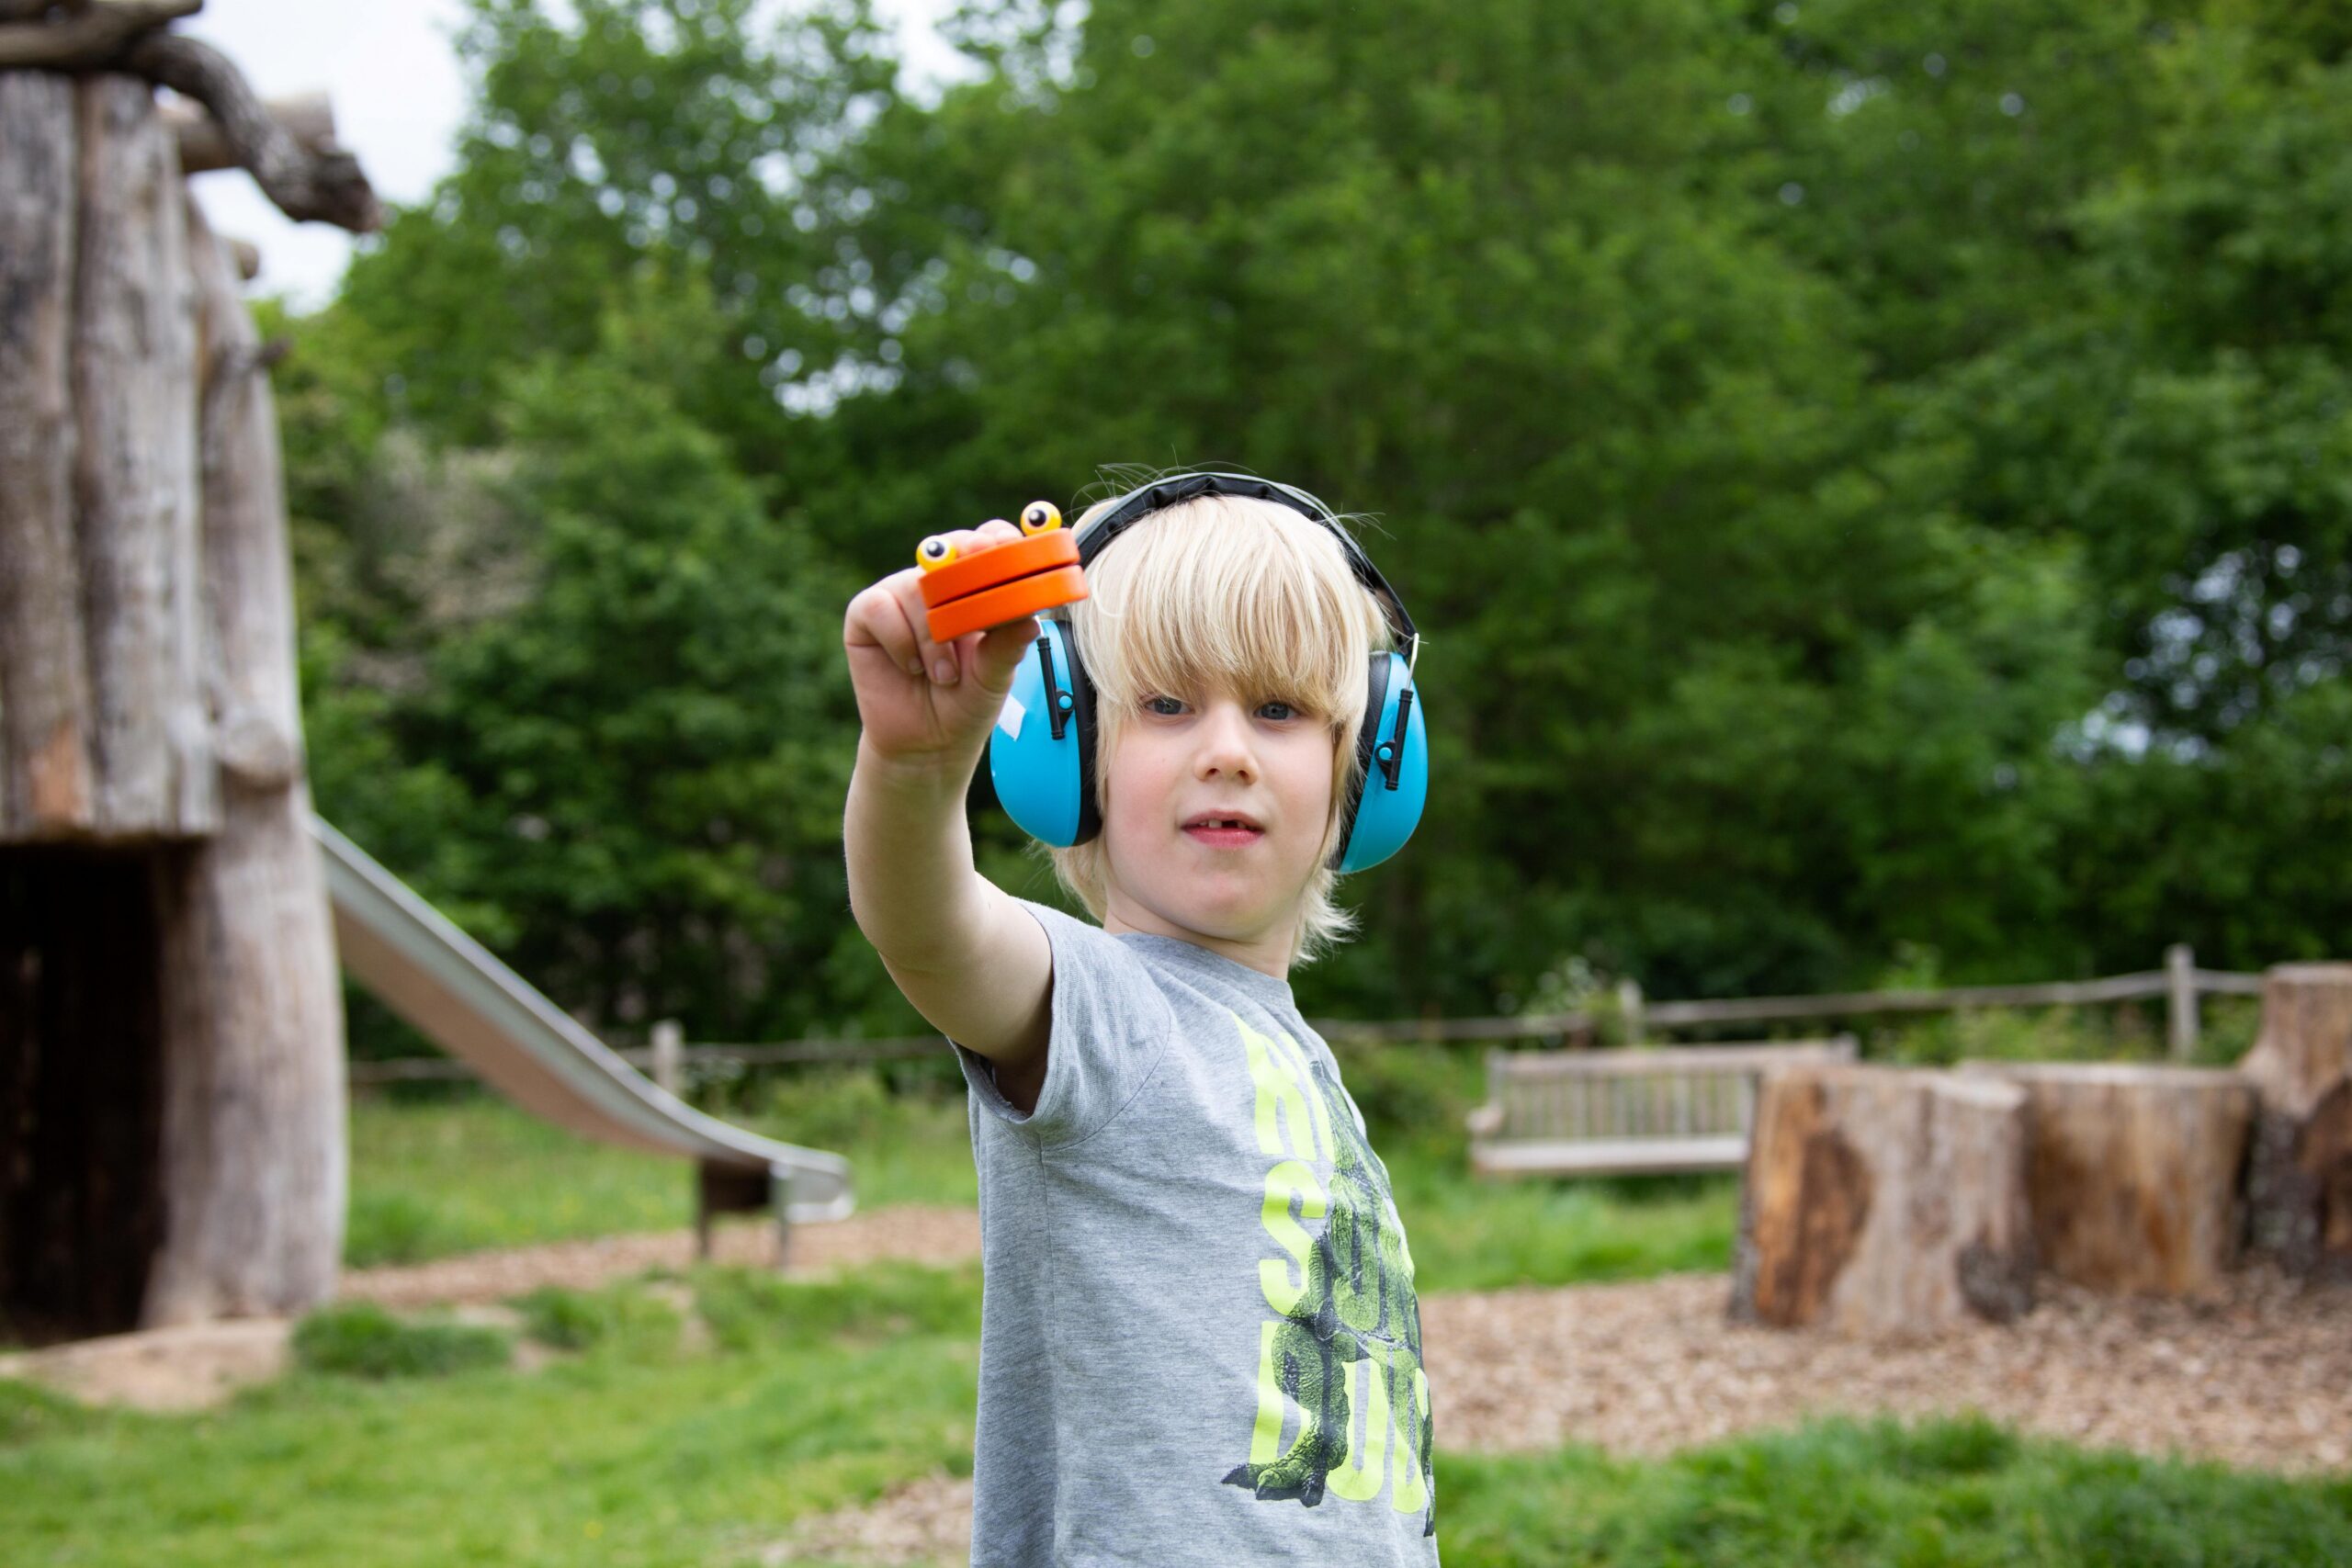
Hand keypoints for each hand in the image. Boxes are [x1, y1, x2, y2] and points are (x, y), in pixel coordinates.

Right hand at [843, 518, 1045, 771]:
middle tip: (980, 566)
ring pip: (918, 586)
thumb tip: (1030, 617)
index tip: (1015, 544)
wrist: (927, 743)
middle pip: (953, 547)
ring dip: (935, 637)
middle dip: (968, 558)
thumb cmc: (966, 701)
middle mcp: (938, 582)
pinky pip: (881, 607)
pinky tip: (912, 668)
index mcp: (977, 587)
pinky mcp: (866, 613)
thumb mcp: (995, 676)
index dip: (1002, 540)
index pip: (991, 545)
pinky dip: (901, 641)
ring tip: (945, 676)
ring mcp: (900, 593)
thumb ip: (1008, 645)